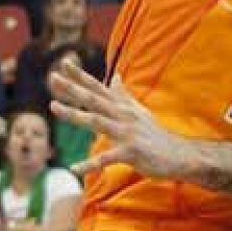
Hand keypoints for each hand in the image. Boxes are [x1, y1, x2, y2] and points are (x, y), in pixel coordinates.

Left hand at [50, 63, 192, 178]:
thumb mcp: (137, 111)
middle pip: (94, 98)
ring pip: (96, 121)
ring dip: (74, 114)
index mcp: (122, 107)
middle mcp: (123, 115)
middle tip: (52, 77)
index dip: (80, 75)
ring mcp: (127, 132)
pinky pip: (107, 158)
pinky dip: (90, 164)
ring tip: (53, 107)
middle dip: (72, 88)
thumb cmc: (154, 134)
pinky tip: (74, 168)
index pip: (98, 87)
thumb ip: (123, 95)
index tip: (63, 62)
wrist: (179, 154)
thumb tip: (115, 76)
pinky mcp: (132, 152)